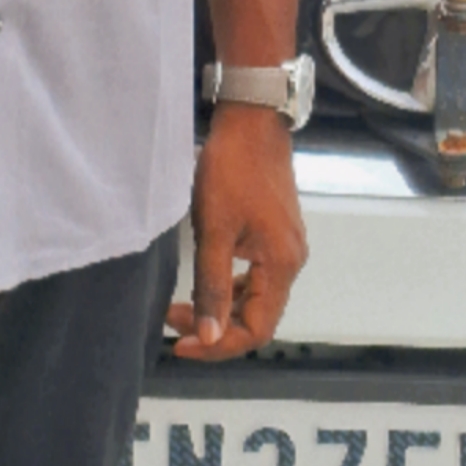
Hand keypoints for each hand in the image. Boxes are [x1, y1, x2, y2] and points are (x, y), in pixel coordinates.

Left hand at [167, 103, 307, 361]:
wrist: (252, 120)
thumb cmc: (232, 170)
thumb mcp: (215, 229)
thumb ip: (212, 286)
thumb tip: (211, 337)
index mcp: (282, 264)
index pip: (256, 329)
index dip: (219, 345)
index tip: (180, 343)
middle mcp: (292, 261)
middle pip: (258, 317)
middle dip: (216, 328)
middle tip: (173, 322)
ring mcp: (286, 247)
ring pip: (257, 299)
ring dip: (221, 310)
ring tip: (182, 307)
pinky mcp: (276, 234)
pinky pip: (257, 277)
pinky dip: (231, 289)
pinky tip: (207, 283)